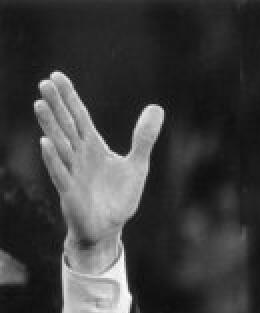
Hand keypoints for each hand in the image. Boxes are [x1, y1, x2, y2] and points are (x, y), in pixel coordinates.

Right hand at [33, 71, 162, 272]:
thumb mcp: (137, 164)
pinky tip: (45, 142)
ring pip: (59, 145)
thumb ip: (144, 137)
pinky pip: (60, 172)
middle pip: (66, 126)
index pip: (79, 116)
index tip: (55, 76)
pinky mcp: (70, 191)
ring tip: (39, 104)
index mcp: (93, 147)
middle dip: (56, 106)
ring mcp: (72, 172)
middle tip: (44, 84)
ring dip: (50, 126)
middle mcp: (79, 156)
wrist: (109, 227)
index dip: (69, 97)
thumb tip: (157, 107)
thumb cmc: (118, 196)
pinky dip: (53, 158)